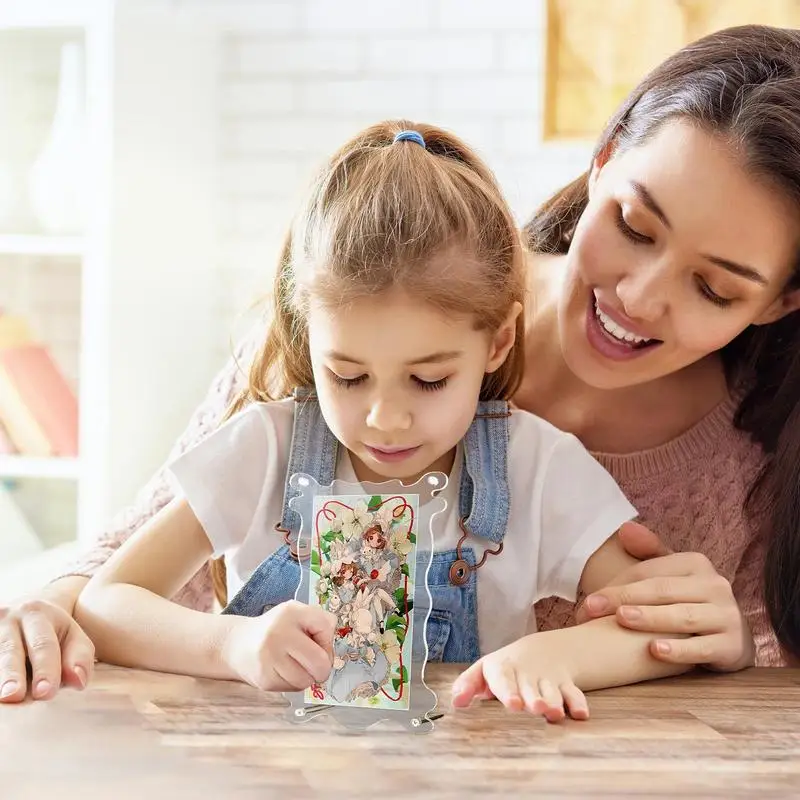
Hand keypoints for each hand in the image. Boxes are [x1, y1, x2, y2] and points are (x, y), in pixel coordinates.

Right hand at [0, 598, 94, 702]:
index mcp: (38, 614)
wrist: (22, 613)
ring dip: (0, 677)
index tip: (46, 692)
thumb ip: (79, 658)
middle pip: (11, 650)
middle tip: (14, 696)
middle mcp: (10, 619)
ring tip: (2, 697)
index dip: (45, 668)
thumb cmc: (53, 634)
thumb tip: (78, 681)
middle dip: (13, 673)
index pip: (43, 644)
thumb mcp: (72, 637)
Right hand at [222, 600, 336, 691]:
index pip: (326, 626)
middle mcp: (279, 632)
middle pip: (320, 662)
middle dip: (322, 666)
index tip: (317, 640)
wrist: (238, 644)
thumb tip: (329, 656)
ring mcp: (269, 657)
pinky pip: (294, 689)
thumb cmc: (277, 630)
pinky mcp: (264, 679)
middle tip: (313, 662)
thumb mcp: (298, 615)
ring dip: (307, 676)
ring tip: (295, 665)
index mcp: (291, 611)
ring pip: (307, 680)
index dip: (327, 638)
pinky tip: (283, 671)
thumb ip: (321, 626)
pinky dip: (294, 683)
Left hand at [450, 635, 587, 722]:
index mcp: (504, 669)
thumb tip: (456, 702)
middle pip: (531, 688)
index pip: (504, 679)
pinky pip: (574, 693)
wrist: (540, 652)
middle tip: (536, 708)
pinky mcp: (565, 685)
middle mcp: (527, 674)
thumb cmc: (504, 669)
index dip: (508, 691)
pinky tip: (581, 715)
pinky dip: (578, 703)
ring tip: (554, 713)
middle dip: (534, 698)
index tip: (513, 704)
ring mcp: (547, 679)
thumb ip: (468, 685)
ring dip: (555, 701)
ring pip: (553, 691)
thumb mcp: (484, 671)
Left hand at [576, 521, 754, 671]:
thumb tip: (624, 529)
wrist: (732, 637)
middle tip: (591, 610)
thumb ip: (649, 552)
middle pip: (661, 591)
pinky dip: (679, 650)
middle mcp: (716, 585)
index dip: (616, 585)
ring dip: (650, 618)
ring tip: (622, 620)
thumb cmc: (690, 602)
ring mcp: (727, 616)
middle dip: (623, 599)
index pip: (648, 572)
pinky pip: (703, 648)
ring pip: (682, 617)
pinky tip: (655, 651)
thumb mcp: (672, 575)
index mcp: (696, 563)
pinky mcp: (733, 646)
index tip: (588, 602)